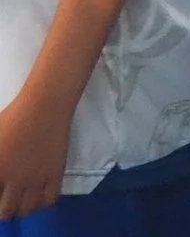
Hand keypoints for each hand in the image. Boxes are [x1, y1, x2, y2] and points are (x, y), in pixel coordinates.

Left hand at [0, 90, 69, 218]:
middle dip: (1, 211)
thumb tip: (0, 172)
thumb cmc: (11, 118)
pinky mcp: (55, 175)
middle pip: (5, 211)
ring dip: (20, 209)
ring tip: (19, 201)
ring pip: (27, 209)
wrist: (44, 107)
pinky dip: (41, 203)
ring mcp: (36, 179)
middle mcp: (14, 180)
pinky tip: (37, 196)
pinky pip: (49, 200)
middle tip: (3, 201)